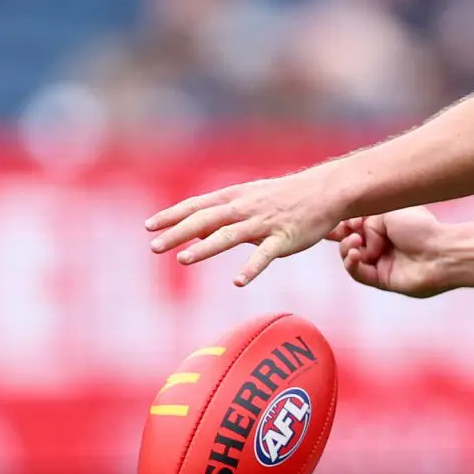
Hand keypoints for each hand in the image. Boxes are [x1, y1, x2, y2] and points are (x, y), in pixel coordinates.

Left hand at [146, 164, 348, 285]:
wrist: (324, 191)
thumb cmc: (284, 197)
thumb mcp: (249, 199)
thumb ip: (222, 215)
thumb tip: (193, 229)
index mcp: (234, 197)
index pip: (196, 205)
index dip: (172, 216)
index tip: (149, 226)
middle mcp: (244, 208)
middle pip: (205, 220)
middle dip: (178, 232)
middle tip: (154, 247)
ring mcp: (264, 223)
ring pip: (229, 235)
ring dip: (204, 247)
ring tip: (183, 259)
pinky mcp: (284, 238)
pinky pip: (265, 255)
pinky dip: (251, 268)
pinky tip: (237, 282)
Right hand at [337, 208, 455, 297]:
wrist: (441, 253)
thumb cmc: (421, 228)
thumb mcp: (388, 211)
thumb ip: (365, 218)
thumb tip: (356, 236)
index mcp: (385, 224)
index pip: (355, 222)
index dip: (343, 221)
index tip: (336, 215)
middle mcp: (382, 242)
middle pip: (349, 239)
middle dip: (340, 234)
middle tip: (338, 230)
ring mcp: (381, 262)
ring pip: (351, 257)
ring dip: (347, 248)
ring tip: (357, 241)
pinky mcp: (382, 279)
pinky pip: (358, 274)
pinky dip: (352, 264)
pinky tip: (356, 255)